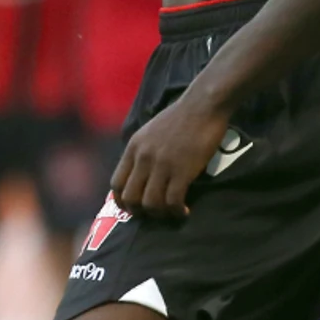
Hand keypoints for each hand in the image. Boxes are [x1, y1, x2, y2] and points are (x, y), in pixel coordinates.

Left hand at [110, 90, 230, 220]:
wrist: (203, 105)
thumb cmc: (180, 118)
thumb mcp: (150, 132)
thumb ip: (142, 152)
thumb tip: (140, 175)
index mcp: (133, 147)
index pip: (116, 183)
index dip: (122, 201)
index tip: (133, 209)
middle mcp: (143, 157)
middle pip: (131, 197)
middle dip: (140, 212)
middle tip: (155, 214)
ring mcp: (162, 164)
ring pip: (151, 204)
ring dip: (161, 214)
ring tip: (171, 212)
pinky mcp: (182, 170)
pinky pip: (173, 201)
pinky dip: (177, 211)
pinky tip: (184, 210)